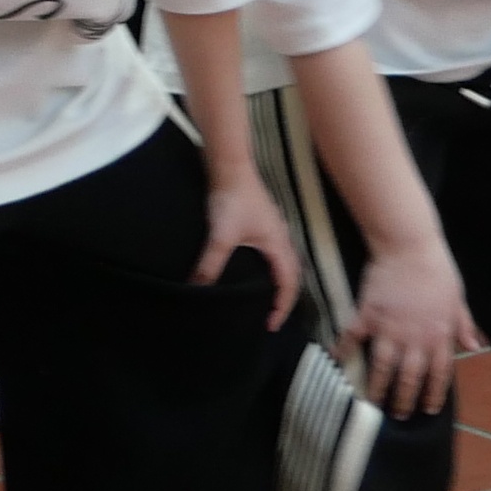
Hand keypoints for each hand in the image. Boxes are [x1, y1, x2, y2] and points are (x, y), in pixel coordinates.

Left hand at [192, 164, 303, 317]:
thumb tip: (198, 289)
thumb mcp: (221, 236)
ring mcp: (273, 227)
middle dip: (284, 297)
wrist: (229, 165)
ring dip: (278, 280)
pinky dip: (269, 266)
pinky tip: (252, 268)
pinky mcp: (262, 220)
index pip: (289, 284)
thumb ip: (210, 264)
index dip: (282, 307)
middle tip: (270, 316)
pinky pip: (272, 250)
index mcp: (279, 244)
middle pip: (292, 274)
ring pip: (283, 261)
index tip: (270, 324)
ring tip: (264, 297)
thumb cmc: (231, 198)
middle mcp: (282, 237)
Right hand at [348, 237, 480, 421]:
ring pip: (382, 367)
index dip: (433, 394)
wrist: (409, 246)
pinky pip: (352, 337)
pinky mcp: (367, 315)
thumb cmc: (438, 270)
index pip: (439, 374)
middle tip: (397, 415)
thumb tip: (474, 346)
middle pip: (409, 377)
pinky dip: (343, 350)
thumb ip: (464, 325)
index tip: (427, 409)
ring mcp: (389, 328)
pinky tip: (336, 360)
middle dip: (403, 400)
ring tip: (370, 402)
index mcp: (439, 335)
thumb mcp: (458, 299)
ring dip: (376, 387)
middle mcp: (415, 338)